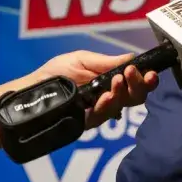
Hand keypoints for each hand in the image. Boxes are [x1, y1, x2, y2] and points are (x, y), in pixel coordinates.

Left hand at [33, 50, 158, 128]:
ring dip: (122, 93)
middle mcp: (108, 98)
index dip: (145, 80)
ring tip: (118, 81)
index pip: (134, 84)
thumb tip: (131, 57)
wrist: (31, 90)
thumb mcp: (81, 60)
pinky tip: (106, 97)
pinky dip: (107, 105)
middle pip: (135, 97)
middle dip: (139, 86)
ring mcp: (98, 112)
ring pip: (121, 107)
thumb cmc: (55, 73)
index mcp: (110, 82)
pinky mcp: (85, 123)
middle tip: (133, 74)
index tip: (150, 72)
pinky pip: (102, 117)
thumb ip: (106, 62)